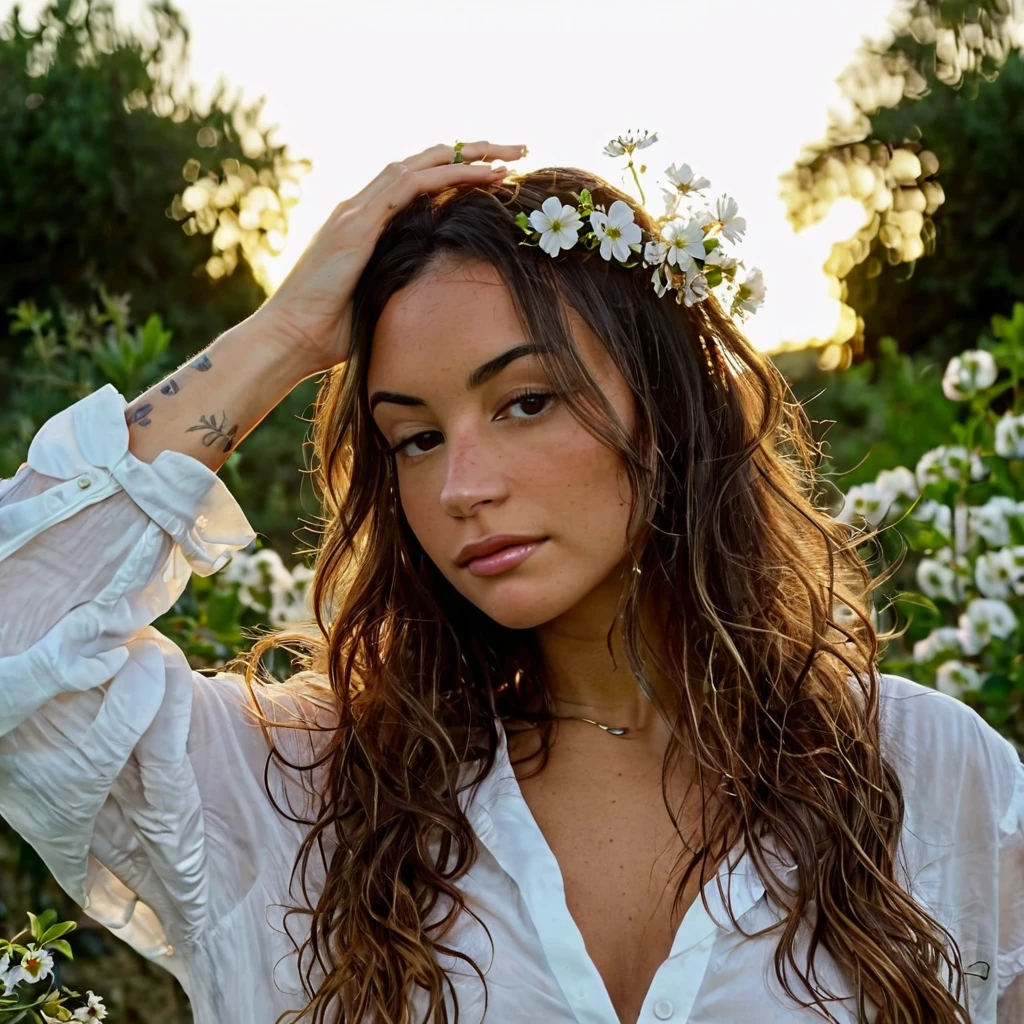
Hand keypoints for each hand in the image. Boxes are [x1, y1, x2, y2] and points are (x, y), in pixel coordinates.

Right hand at [256, 140, 527, 375]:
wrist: (289, 341)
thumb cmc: (329, 336)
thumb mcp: (377, 305)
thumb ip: (401, 290)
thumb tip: (435, 302)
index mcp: (365, 225)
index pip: (417, 184)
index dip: (457, 173)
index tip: (498, 174)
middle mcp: (360, 209)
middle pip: (424, 164)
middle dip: (472, 151)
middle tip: (517, 149)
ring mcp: (356, 212)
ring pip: (421, 166)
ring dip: (469, 155)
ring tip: (511, 154)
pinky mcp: (356, 225)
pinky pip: (410, 187)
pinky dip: (449, 175)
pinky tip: (483, 173)